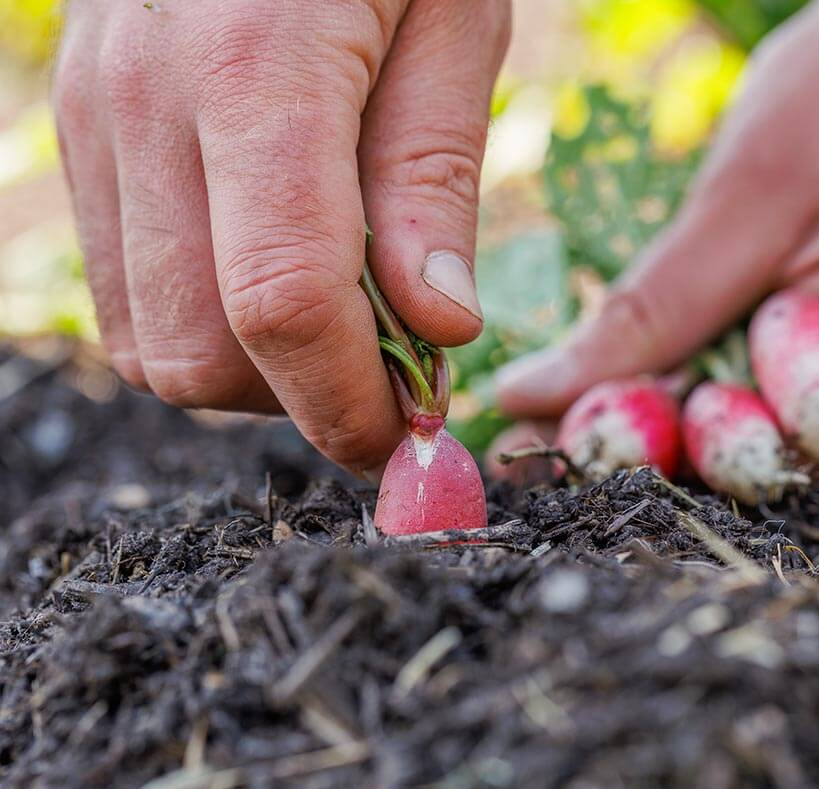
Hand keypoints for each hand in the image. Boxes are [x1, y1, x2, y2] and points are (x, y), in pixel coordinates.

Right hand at [54, 0, 509, 473]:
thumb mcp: (455, 19)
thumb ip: (434, 179)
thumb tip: (439, 331)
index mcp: (253, 71)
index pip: (281, 304)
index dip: (349, 402)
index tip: (412, 435)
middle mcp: (144, 103)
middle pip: (198, 351)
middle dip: (303, 398)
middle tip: (391, 375)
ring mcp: (92, 118)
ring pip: (147, 339)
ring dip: (254, 370)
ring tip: (343, 320)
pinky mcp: (82, 130)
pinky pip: (126, 288)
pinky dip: (206, 320)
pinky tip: (277, 275)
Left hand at [495, 0, 818, 456]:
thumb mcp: (745, 190)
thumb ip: (651, 314)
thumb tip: (541, 398)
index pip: (766, 453)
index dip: (657, 446)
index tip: (557, 430)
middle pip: (785, 463)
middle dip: (674, 436)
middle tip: (574, 404)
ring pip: (806, 444)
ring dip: (718, 412)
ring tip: (647, 364)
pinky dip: (767, 389)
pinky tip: (721, 347)